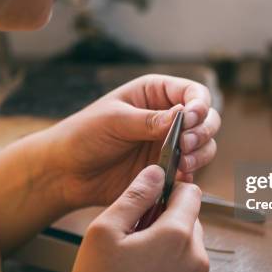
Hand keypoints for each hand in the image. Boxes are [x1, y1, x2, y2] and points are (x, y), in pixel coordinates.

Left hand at [42, 74, 220, 207]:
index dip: (199, 104)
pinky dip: (190, 175)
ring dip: (201, 154)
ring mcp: (168, 144)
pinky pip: (190, 172)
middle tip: (186, 145)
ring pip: (204, 146)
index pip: (193, 93)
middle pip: (206, 120)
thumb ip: (149, 120)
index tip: (191, 118)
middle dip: (203, 132)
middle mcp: (167, 117)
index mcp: (155, 94)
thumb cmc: (83, 135)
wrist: (65, 172)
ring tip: (183, 163)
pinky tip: (178, 178)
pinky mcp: (166, 170)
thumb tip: (182, 116)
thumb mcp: (114, 120)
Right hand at [68, 165, 208, 271]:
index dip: (171, 189)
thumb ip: (134, 196)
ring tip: (137, 264)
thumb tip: (154, 172)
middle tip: (135, 237)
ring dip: (169, 248)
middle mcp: (196, 259)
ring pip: (189, 248)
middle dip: (166, 221)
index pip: (191, 192)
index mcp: (177, 236)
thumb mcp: (104, 232)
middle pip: (190, 221)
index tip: (153, 198)